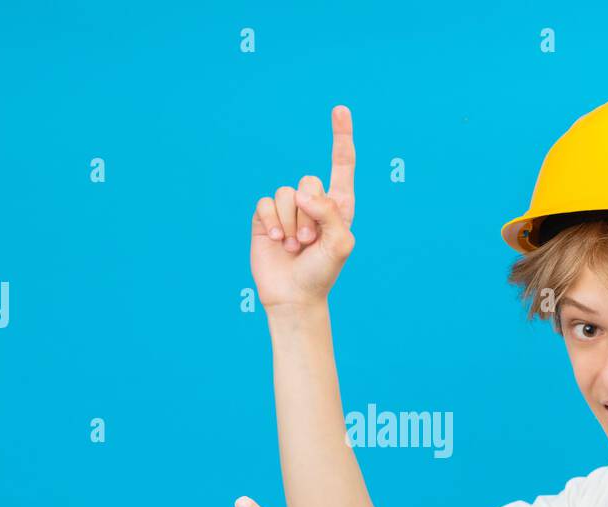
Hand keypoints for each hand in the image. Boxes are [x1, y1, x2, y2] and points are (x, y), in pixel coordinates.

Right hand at [250, 105, 356, 312]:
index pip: (342, 164)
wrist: (294, 296)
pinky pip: (266, 202)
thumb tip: (303, 193)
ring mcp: (289, 209)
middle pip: (309, 181)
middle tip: (311, 241)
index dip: (341, 137)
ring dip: (292, 223)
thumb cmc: (322, 272)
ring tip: (296, 246)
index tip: (340, 110)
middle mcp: (313, 202)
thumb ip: (329, 212)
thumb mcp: (340, 243)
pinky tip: (279, 242)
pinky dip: (273, 222)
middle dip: (310, 213)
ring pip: (286, 193)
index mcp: (338, 205)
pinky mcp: (266, 217)